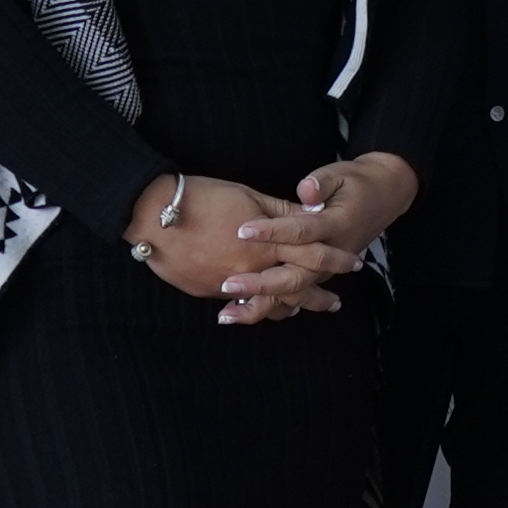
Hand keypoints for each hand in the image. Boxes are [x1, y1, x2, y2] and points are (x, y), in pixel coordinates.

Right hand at [124, 172, 345, 319]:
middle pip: (296, 288)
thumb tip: (311, 214)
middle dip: (318, 297)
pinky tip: (262, 307)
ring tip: (303, 311)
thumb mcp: (249, 196)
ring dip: (289, 308)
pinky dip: (256, 307)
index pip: (313, 254)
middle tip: (335, 303)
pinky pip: (240, 304)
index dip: (336, 259)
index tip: (354, 262)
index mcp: (269, 243)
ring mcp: (230, 284)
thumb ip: (282, 212)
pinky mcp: (208, 291)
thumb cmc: (201, 197)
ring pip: (269, 303)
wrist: (153, 215)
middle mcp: (254, 269)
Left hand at [227, 154, 420, 310]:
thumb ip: (321, 183)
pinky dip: (269, 307)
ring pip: (293, 295)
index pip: (300, 231)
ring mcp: (325, 270)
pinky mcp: (318, 276)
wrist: (384, 197)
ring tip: (227, 314)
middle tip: (227, 283)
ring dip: (260, 305)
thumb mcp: (341, 175)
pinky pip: (293, 297)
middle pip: (294, 276)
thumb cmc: (356, 184)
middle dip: (259, 283)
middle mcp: (331, 254)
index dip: (271, 231)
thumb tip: (306, 190)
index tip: (242, 231)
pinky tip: (242, 313)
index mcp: (335, 226)